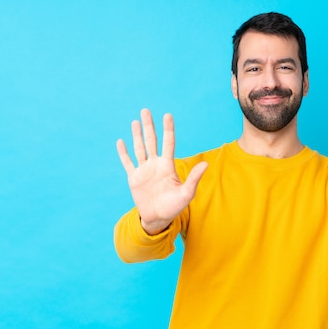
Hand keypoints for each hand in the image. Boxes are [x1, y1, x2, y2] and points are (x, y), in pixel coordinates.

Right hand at [116, 109, 207, 234]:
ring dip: (136, 135)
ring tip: (135, 121)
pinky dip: (123, 153)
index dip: (168, 129)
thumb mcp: (187, 193)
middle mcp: (156, 164)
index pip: (168, 143)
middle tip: (145, 110)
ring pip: (139, 148)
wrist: (159, 218)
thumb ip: (194, 178)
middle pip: (152, 141)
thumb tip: (206, 164)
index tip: (167, 115)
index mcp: (168, 165)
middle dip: (149, 126)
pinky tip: (121, 141)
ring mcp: (144, 170)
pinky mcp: (134, 178)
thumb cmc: (175, 206)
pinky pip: (128, 163)